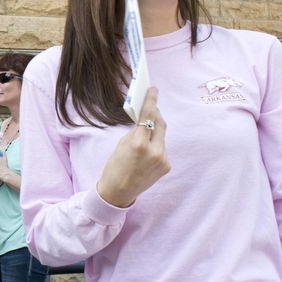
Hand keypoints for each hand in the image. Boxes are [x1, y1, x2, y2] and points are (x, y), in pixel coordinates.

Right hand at [97, 87, 169, 207]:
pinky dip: (155, 146)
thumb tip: (146, 119)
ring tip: (145, 134)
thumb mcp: (122, 144)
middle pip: (160, 123)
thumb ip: (136, 131)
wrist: (118, 192)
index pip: (148, 116)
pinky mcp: (166, 166)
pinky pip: (162, 149)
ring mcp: (163, 160)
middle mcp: (155, 151)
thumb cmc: (115, 166)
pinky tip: (146, 153)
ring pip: (161, 137)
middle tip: (151, 107)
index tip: (153, 89)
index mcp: (139, 143)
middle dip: (156, 114)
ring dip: (154, 132)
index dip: (151, 100)